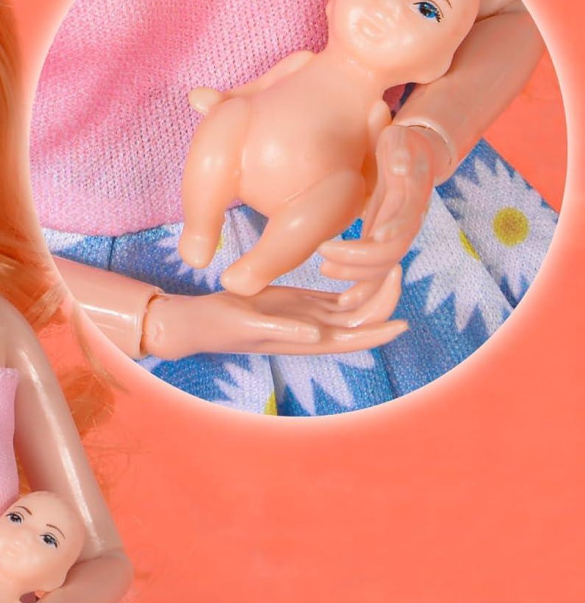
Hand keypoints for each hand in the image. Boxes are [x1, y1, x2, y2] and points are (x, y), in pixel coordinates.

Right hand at [141, 273, 406, 359]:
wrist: (198, 322)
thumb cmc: (218, 327)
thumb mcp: (249, 326)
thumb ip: (282, 330)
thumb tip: (317, 333)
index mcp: (305, 339)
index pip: (353, 339)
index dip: (379, 332)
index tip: (403, 320)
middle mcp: (313, 330)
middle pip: (361, 319)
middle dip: (383, 300)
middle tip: (398, 267)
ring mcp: (308, 315)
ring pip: (353, 306)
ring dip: (373, 289)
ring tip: (390, 262)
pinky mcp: (299, 301)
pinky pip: (336, 294)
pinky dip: (353, 282)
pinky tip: (364, 263)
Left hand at [317, 123, 443, 305]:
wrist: (413, 152)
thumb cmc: (397, 142)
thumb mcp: (396, 136)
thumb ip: (391, 140)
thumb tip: (390, 142)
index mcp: (408, 199)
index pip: (398, 227)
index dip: (380, 237)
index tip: (353, 240)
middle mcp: (407, 222)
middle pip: (390, 255)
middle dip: (357, 260)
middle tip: (323, 255)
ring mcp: (397, 234)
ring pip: (383, 268)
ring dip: (356, 274)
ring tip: (324, 266)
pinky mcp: (384, 241)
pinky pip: (377, 272)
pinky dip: (361, 284)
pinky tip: (340, 292)